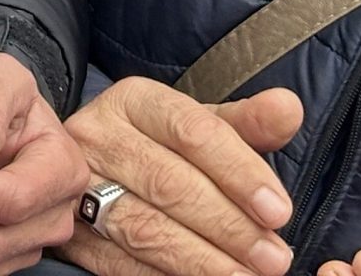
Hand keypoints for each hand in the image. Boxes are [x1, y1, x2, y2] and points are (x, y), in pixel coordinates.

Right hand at [61, 78, 297, 275]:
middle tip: (274, 257)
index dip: (238, 172)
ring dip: (203, 260)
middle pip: (168, 182)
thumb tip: (288, 107)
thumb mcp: (202, 127)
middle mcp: (98, 136)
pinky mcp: (73, 232)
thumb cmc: (165, 147)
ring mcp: (78, 186)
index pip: (190, 130)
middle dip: (228, 225)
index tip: (279, 210)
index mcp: (133, 101)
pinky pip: (121, 262)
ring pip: (143, 226)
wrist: (98, 169)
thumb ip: (246, 124)